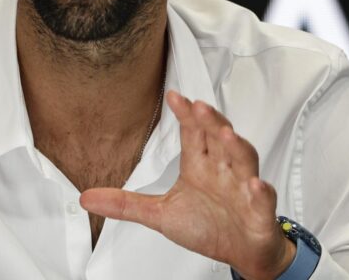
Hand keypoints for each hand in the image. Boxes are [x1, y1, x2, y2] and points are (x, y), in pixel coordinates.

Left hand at [80, 90, 295, 279]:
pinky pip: (262, 199)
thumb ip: (126, 204)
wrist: (242, 252)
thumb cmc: (207, 226)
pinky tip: (254, 184)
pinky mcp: (258, 211)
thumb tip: (86, 197)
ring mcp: (242, 187)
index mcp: (199, 166)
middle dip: (210, 121)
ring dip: (235, 146)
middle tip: (198, 107)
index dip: (185, 114)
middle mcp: (222, 169)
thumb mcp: (161, 215)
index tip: (173, 96)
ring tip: (226, 135)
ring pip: (242, 159)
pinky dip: (260, 191)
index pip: (193, 133)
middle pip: (218, 138)